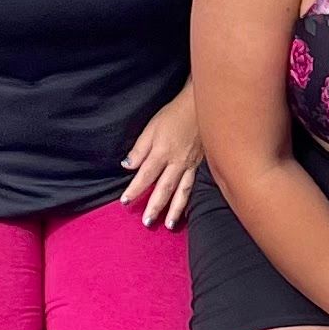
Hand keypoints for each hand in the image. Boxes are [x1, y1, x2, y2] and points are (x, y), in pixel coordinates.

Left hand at [118, 88, 200, 227]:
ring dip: (175, 209)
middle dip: (155, 206)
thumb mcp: (152, 127)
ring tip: (168, 224)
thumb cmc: (175, 114)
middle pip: (164, 189)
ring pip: (183, 191)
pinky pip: (196, 185)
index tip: (125, 202)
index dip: (135, 190)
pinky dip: (191, 199)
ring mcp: (192, 164)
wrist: (202, 105)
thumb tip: (128, 166)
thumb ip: (140, 148)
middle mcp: (178, 162)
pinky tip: (188, 209)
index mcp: (162, 152)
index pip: (145, 176)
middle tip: (147, 223)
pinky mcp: (203, 164)